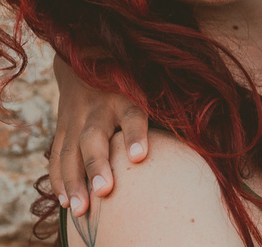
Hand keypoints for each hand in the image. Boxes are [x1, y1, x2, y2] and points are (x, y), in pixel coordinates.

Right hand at [50, 53, 150, 215]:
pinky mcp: (62, 126)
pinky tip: (66, 202)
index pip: (132, 114)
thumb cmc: (129, 76)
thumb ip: (166, 102)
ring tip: (80, 209)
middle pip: (94, 137)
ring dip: (73, 181)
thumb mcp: (146, 80)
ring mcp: (76, 117)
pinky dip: (59, 179)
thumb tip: (203, 130)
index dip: (135, 134)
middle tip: (104, 191)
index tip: (139, 156)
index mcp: (124, 94)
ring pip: (71, 150)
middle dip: (97, 165)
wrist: (85, 52)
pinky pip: (57, 155)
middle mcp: (98, 106)